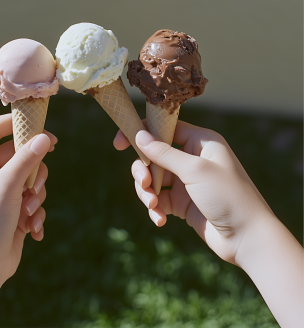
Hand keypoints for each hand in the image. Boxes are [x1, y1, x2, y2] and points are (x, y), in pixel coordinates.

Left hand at [0, 114, 56, 327]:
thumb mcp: (5, 188)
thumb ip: (26, 160)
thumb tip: (45, 137)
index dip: (14, 124)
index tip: (39, 124)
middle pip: (15, 152)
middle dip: (31, 167)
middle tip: (42, 170)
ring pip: (28, 174)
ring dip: (35, 191)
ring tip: (30, 209)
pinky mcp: (11, 206)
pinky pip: (31, 195)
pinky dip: (35, 209)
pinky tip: (31, 228)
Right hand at [114, 120, 303, 326]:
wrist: (247, 238)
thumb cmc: (228, 196)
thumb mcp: (195, 170)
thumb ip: (164, 153)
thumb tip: (139, 135)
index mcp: (200, 142)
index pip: (164, 129)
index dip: (141, 133)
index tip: (120, 143)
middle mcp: (191, 159)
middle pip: (153, 155)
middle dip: (143, 170)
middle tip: (143, 183)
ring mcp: (186, 181)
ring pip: (152, 178)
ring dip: (147, 192)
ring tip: (153, 205)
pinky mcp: (182, 202)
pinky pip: (159, 199)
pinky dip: (155, 208)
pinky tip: (160, 220)